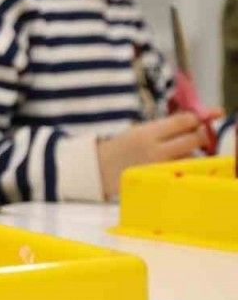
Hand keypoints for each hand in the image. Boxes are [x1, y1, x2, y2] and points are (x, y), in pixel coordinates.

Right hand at [97, 112, 217, 197]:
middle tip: (197, 135)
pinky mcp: (164, 181)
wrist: (99, 171)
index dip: (196, 118)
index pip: (183, 121)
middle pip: (194, 139)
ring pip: (193, 157)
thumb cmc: (121, 149)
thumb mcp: (138, 131)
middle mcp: (156, 150)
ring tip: (181, 152)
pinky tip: (176, 165)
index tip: (201, 118)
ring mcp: (162, 168)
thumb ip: (165, 127)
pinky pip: (185, 171)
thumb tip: (195, 120)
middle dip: (200, 135)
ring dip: (193, 152)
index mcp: (147, 133)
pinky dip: (185, 166)